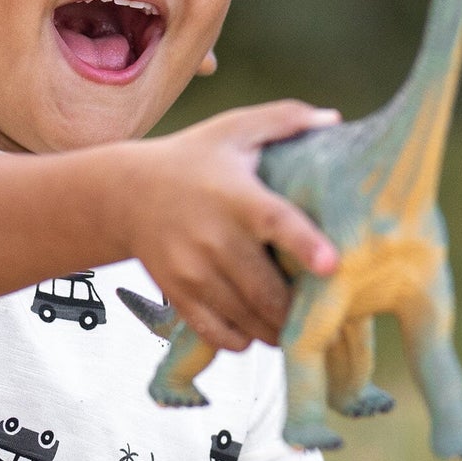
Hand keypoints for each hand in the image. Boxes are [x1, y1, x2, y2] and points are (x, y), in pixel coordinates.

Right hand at [115, 100, 341, 353]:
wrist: (126, 194)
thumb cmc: (194, 159)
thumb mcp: (234, 130)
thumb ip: (285, 119)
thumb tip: (335, 120)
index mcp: (236, 196)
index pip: (275, 222)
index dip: (305, 245)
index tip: (331, 265)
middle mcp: (213, 237)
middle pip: (266, 290)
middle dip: (301, 310)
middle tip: (327, 313)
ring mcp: (192, 271)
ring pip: (247, 319)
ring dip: (278, 329)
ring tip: (297, 325)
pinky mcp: (178, 294)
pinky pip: (218, 334)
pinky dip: (243, 341)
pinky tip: (256, 330)